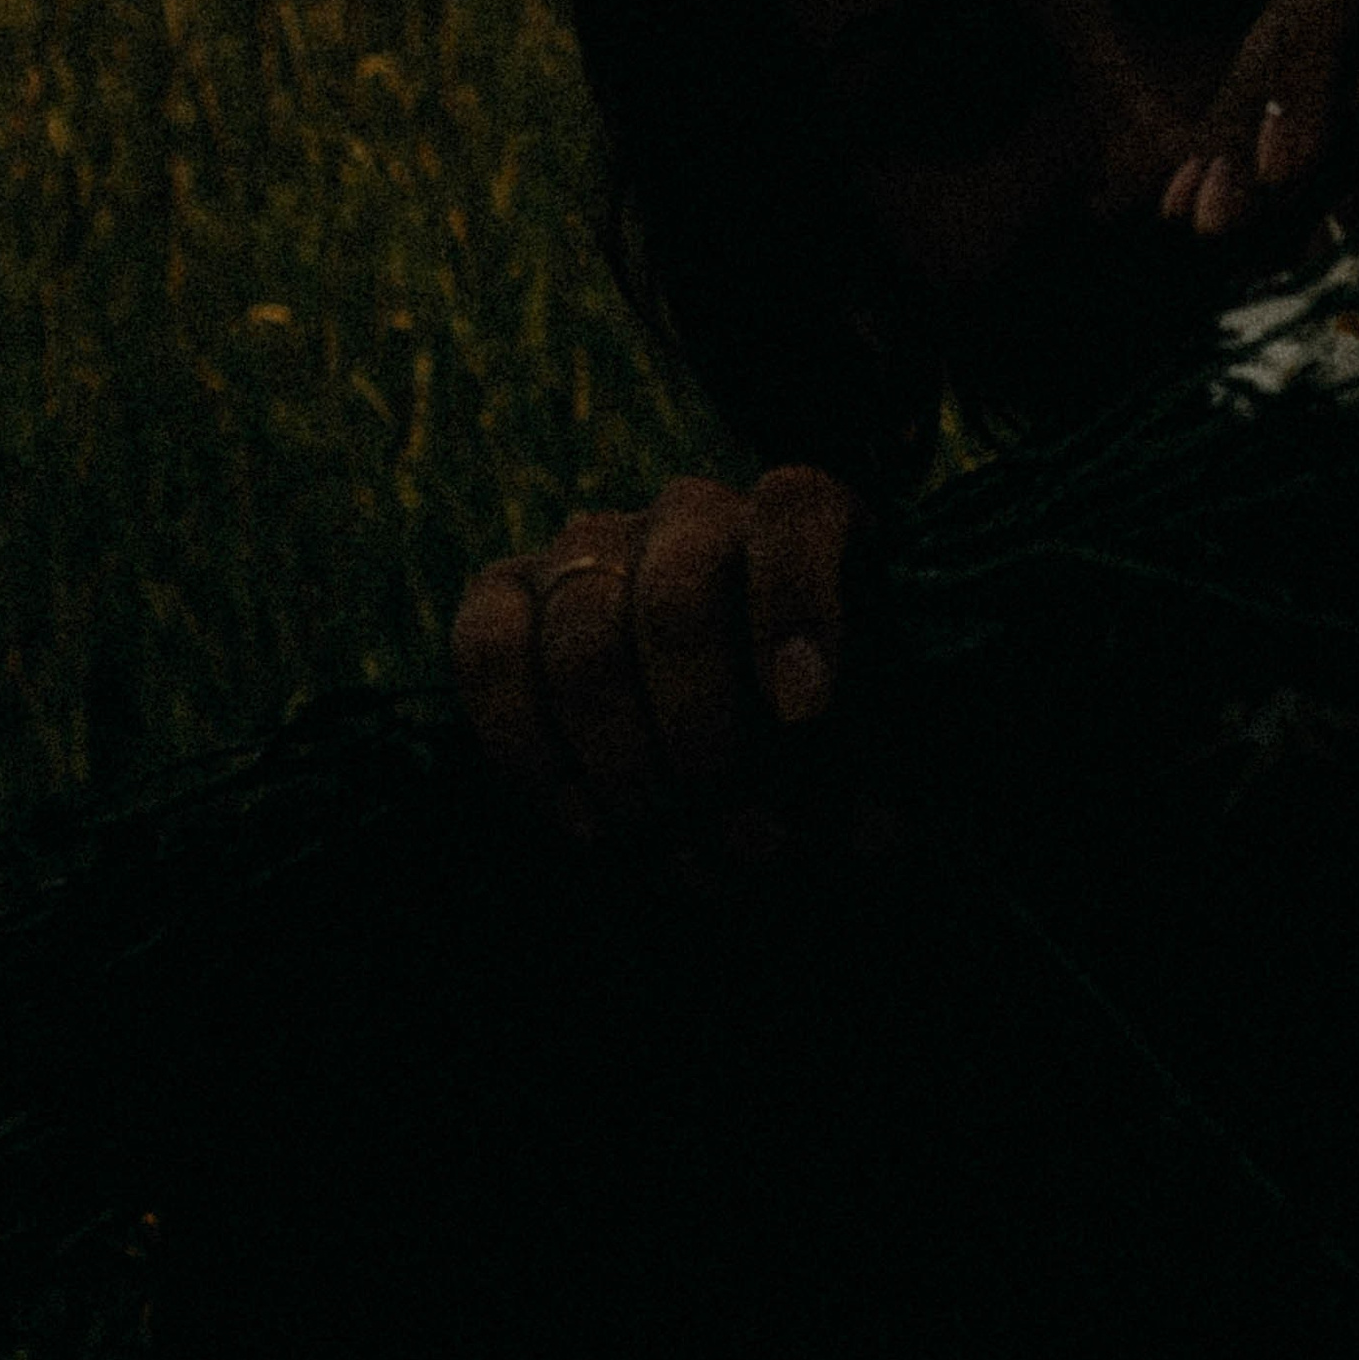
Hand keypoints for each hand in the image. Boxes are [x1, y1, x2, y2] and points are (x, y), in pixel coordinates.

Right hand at [449, 465, 869, 865]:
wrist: (715, 779)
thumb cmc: (808, 757)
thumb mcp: (858, 757)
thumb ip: (864, 776)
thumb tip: (869, 830)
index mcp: (798, 522)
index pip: (791, 509)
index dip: (794, 603)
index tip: (803, 717)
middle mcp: (691, 515)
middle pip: (678, 597)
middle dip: (705, 735)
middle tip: (742, 836)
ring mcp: (589, 546)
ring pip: (584, 637)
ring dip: (627, 767)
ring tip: (672, 850)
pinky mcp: (503, 593)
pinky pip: (489, 648)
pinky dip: (531, 750)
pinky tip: (587, 825)